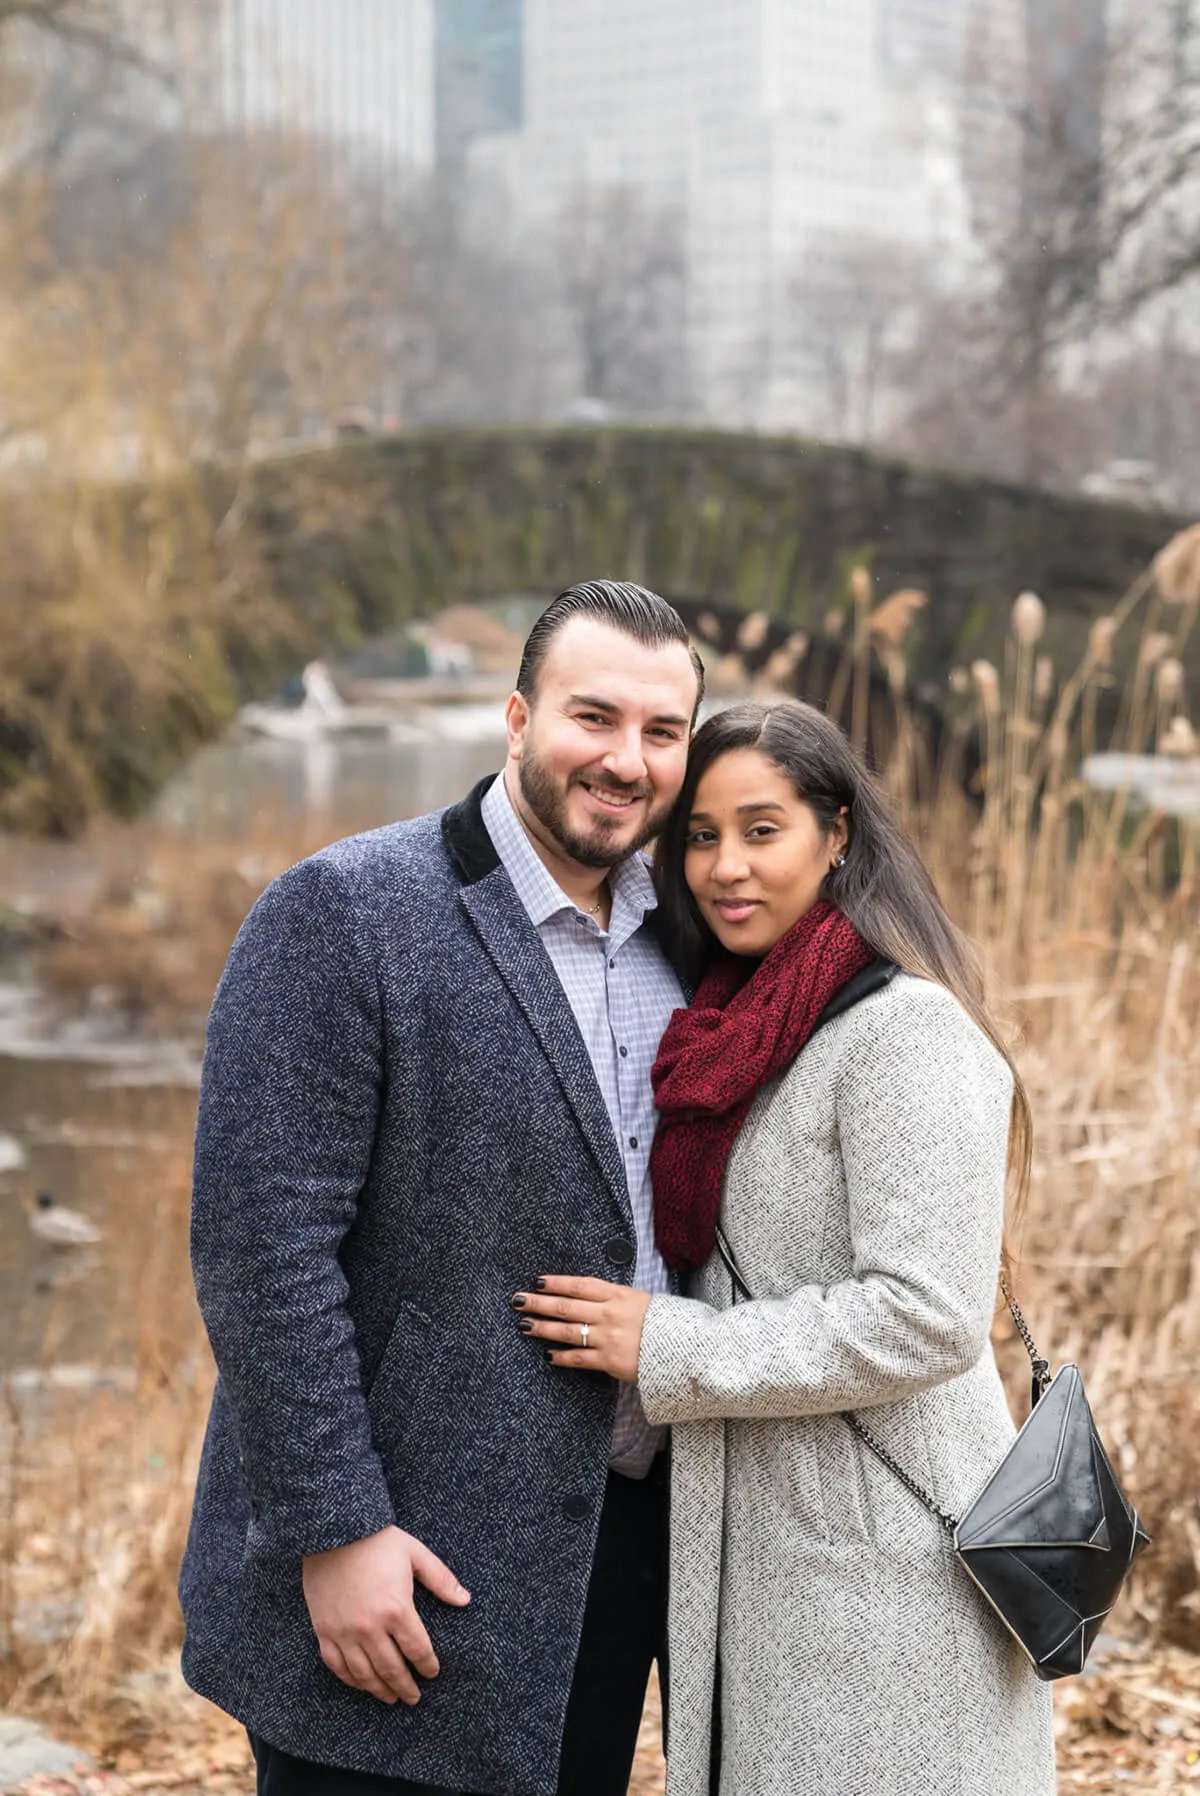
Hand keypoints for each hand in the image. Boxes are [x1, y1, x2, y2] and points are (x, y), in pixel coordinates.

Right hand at [302, 1525, 469, 1705]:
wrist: (332, 1532)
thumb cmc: (377, 1540)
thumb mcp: (415, 1554)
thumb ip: (441, 1580)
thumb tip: (465, 1600)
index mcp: (396, 1609)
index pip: (417, 1649)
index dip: (427, 1665)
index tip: (432, 1673)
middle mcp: (370, 1627)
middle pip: (392, 1669)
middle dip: (406, 1687)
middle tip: (414, 1698)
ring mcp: (344, 1632)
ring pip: (364, 1674)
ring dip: (380, 1690)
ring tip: (391, 1699)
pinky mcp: (324, 1631)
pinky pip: (337, 1666)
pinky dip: (351, 1680)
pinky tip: (362, 1684)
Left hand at [512, 1276, 651, 1382]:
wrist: (683, 1349)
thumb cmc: (662, 1324)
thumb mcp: (640, 1300)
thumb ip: (614, 1298)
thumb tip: (587, 1295)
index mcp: (618, 1295)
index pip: (579, 1285)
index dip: (556, 1283)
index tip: (537, 1282)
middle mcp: (609, 1313)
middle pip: (566, 1306)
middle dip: (539, 1303)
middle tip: (518, 1301)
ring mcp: (608, 1337)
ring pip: (567, 1331)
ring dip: (543, 1328)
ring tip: (525, 1326)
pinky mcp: (609, 1361)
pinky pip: (578, 1358)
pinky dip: (561, 1357)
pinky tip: (548, 1356)